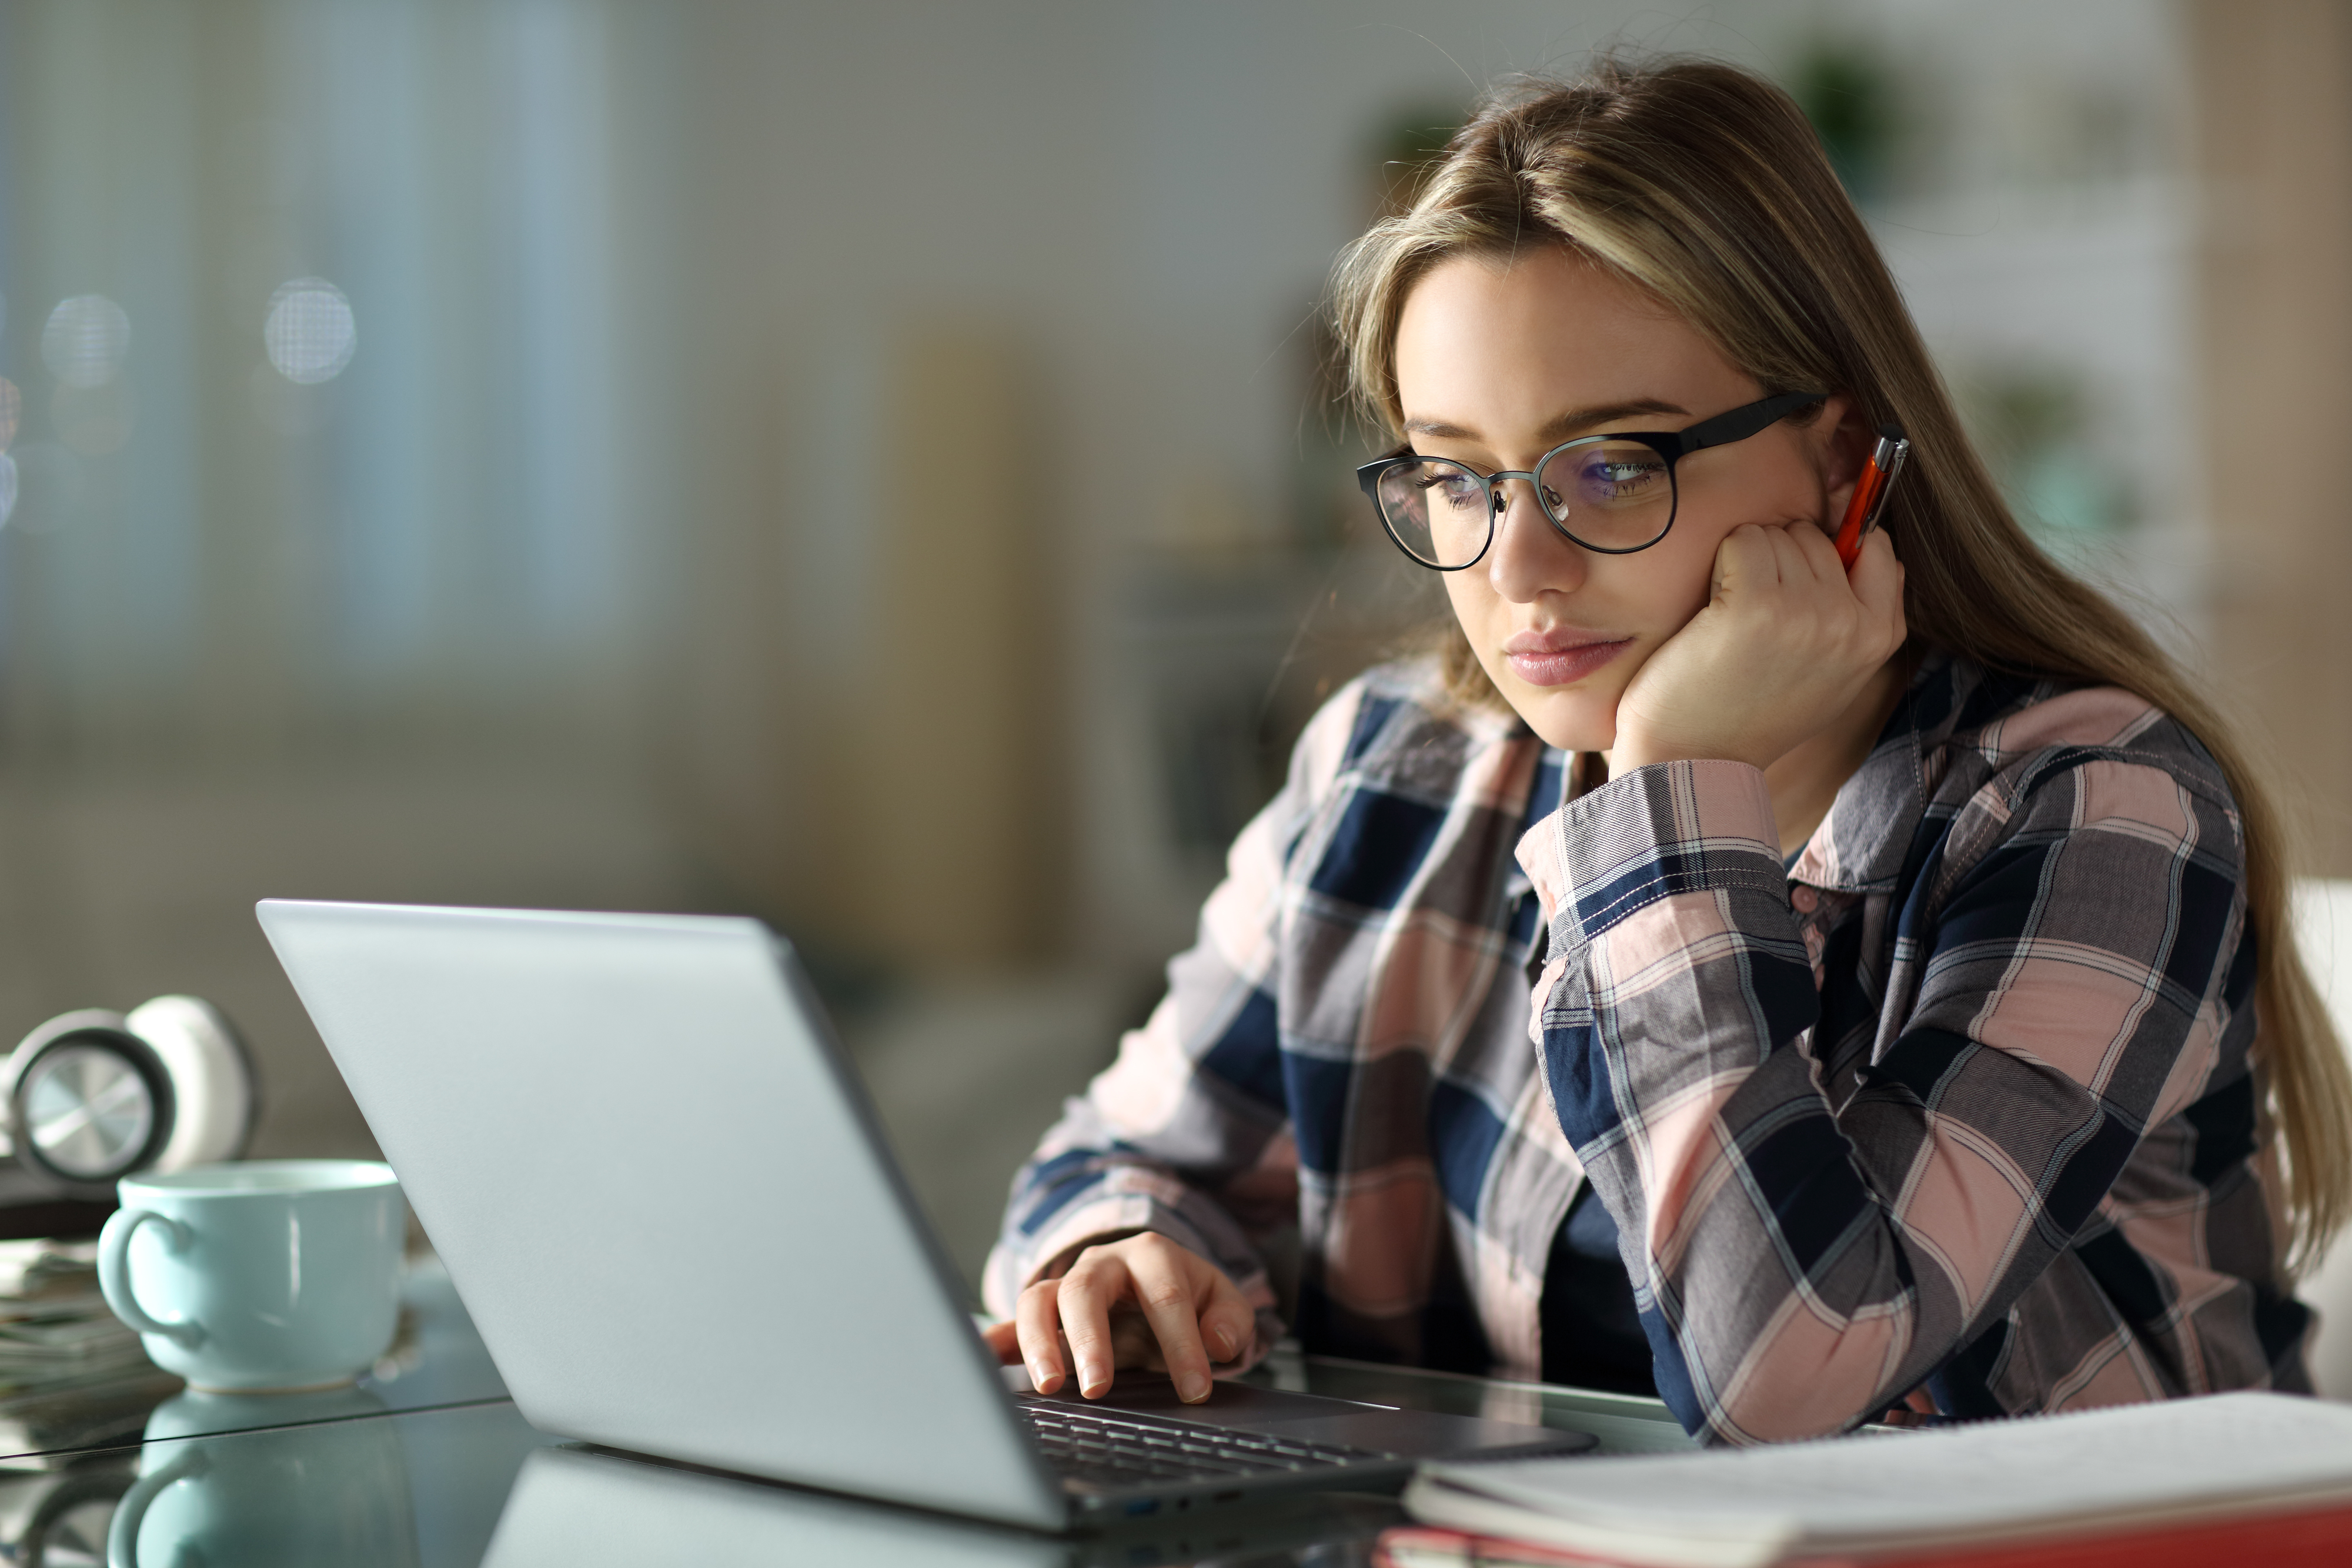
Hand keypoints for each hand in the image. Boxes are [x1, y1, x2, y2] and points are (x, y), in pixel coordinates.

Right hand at [980, 1232, 1255, 1403]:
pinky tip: (985, 1359)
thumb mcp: (1222, 1302)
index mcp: (1153, 1255)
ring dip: (1038, 1342)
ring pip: (1038, 1300)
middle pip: (1085, 1289)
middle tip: (1099, 1387)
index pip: (1165, 1296)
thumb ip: (1230, 1320)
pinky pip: (1012, 1319)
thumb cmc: (1190, 1299)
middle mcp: (1103, 1263)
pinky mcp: (1043, 1311)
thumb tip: (1216, 1343)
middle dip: (1091, 1339)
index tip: (1194, 1389)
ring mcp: (1067, 1284)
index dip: (1181, 1344)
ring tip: (1049, 1386)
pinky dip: (996, 1339)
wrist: (1156, 1285)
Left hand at [1610, 523, 1904, 773]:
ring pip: (1776, 535)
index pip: (1878, 550)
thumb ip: (1861, 614)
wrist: (1697, 761)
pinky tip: (1713, 612)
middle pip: (1815, 537)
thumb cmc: (1754, 716)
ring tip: (1733, 621)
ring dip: (1746, 564)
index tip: (1795, 583)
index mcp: (1879, 637)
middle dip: (1778, 563)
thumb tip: (1867, 541)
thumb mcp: (1835, 674)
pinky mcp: (1755, 603)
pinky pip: (1743, 541)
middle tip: (1754, 620)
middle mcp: (1851, 622)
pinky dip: (1720, 565)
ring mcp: (1806, 611)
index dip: (1830, 553)